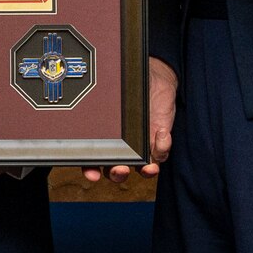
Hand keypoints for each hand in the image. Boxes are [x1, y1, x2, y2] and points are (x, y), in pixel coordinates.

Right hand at [83, 58, 176, 183]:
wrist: (156, 79)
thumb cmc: (130, 85)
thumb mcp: (115, 90)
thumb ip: (105, 96)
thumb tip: (91, 96)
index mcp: (104, 136)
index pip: (92, 159)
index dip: (90, 169)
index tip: (92, 174)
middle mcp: (121, 146)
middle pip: (115, 170)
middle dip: (117, 174)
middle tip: (120, 169)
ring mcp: (141, 146)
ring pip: (139, 168)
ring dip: (143, 171)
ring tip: (147, 167)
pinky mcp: (158, 143)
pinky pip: (161, 154)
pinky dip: (162, 147)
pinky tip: (162, 134)